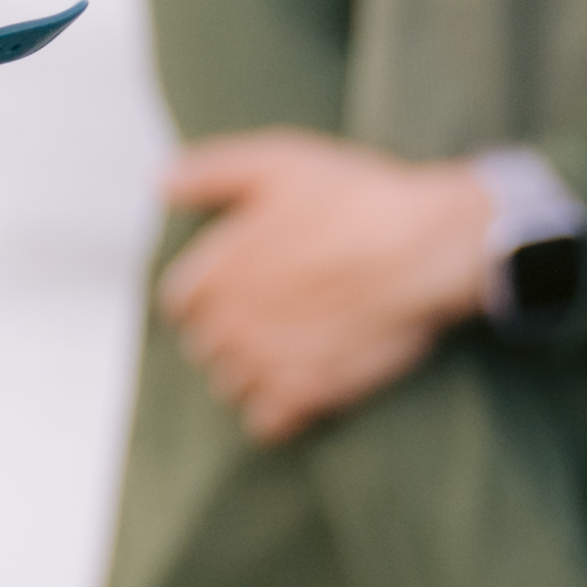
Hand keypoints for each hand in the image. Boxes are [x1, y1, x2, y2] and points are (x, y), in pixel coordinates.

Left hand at [157, 131, 494, 440]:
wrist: (426, 246)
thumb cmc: (354, 198)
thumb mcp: (276, 164)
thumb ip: (210, 174)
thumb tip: (160, 183)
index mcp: (213, 273)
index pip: (182, 303)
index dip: (212, 294)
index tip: (247, 285)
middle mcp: (228, 322)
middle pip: (207, 346)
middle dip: (234, 333)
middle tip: (279, 315)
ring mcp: (265, 362)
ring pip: (232, 385)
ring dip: (254, 372)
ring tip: (296, 349)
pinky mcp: (306, 394)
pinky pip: (266, 423)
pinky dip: (279, 412)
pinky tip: (304, 388)